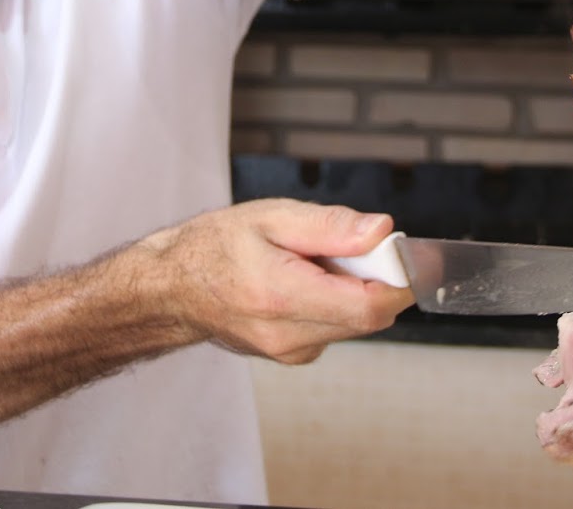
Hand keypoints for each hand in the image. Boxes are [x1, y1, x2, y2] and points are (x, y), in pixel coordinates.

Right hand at [142, 198, 414, 364]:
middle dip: (375, 279)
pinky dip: (334, 303)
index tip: (400, 253)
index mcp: (282, 295)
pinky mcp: (292, 355)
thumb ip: (330, 226)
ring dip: (352, 291)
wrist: (172, 288)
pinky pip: (335, 328)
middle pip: (369, 317)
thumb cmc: (214, 247)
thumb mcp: (269, 216)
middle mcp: (288, 335)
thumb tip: (382, 231)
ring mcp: (290, 351)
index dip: (399, 280)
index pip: (370, 307)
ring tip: (314, 262)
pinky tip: (304, 282)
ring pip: (354, 323)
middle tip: (349, 246)